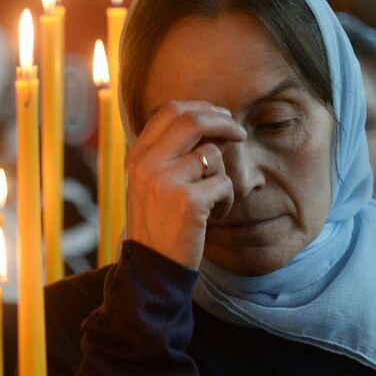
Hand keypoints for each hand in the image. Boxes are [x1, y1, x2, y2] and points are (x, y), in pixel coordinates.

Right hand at [123, 101, 243, 270]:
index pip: (170, 111)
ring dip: (224, 174)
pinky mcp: (187, 200)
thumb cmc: (157, 224)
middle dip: (224, 122)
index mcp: (136, 156)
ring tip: (214, 199)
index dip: (201, 108)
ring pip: (213, 154)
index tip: (220, 117)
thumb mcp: (150, 183)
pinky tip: (215, 216)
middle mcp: (146, 164)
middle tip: (239, 134)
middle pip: (192, 120)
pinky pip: (225, 184)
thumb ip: (169, 154)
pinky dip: (228, 200)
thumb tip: (210, 123)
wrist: (150, 267)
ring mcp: (164, 180)